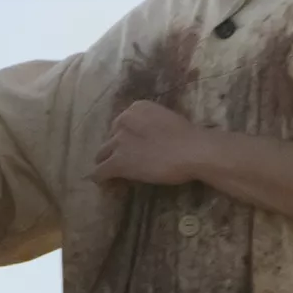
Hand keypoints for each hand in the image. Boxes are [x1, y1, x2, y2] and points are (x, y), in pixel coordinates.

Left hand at [93, 98, 216, 186]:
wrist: (193, 150)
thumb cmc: (189, 137)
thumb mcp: (166, 121)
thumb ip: (151, 126)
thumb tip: (147, 140)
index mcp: (137, 108)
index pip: (122, 124)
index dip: (126, 139)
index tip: (134, 148)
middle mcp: (123, 120)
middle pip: (110, 139)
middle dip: (116, 150)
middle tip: (128, 162)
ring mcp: (118, 141)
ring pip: (101, 155)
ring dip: (107, 164)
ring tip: (115, 175)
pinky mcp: (117, 162)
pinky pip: (99, 172)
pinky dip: (100, 178)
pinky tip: (105, 184)